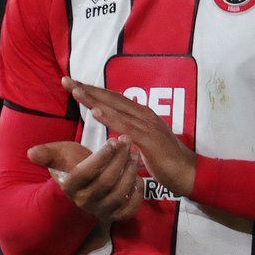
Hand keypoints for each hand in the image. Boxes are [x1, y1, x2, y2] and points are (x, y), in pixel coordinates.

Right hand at [27, 136, 140, 223]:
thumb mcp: (57, 157)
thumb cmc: (69, 168)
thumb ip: (46, 154)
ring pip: (119, 194)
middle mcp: (84, 202)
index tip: (113, 141)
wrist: (77, 193)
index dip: (101, 157)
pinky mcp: (113, 217)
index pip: (86, 173)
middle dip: (120, 159)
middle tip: (128, 142)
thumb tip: (31, 153)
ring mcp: (100, 211)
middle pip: (106, 181)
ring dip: (131, 173)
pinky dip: (137, 195)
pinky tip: (139, 179)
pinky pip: (129, 210)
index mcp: (69, 187)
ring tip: (135, 155)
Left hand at [65, 77, 197, 196]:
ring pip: (116, 109)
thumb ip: (130, 131)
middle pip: (111, 98)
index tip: (71, 83)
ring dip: (94, 99)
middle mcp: (144, 114)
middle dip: (87, 88)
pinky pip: (126, 126)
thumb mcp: (142, 141)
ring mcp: (148, 125)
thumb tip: (116, 127)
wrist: (189, 174)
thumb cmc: (165, 159)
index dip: (92, 90)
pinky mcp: (149, 139)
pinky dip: (109, 118)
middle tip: (66, 80)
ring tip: (75, 91)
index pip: (112, 98)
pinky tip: (95, 112)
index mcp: (141, 114)